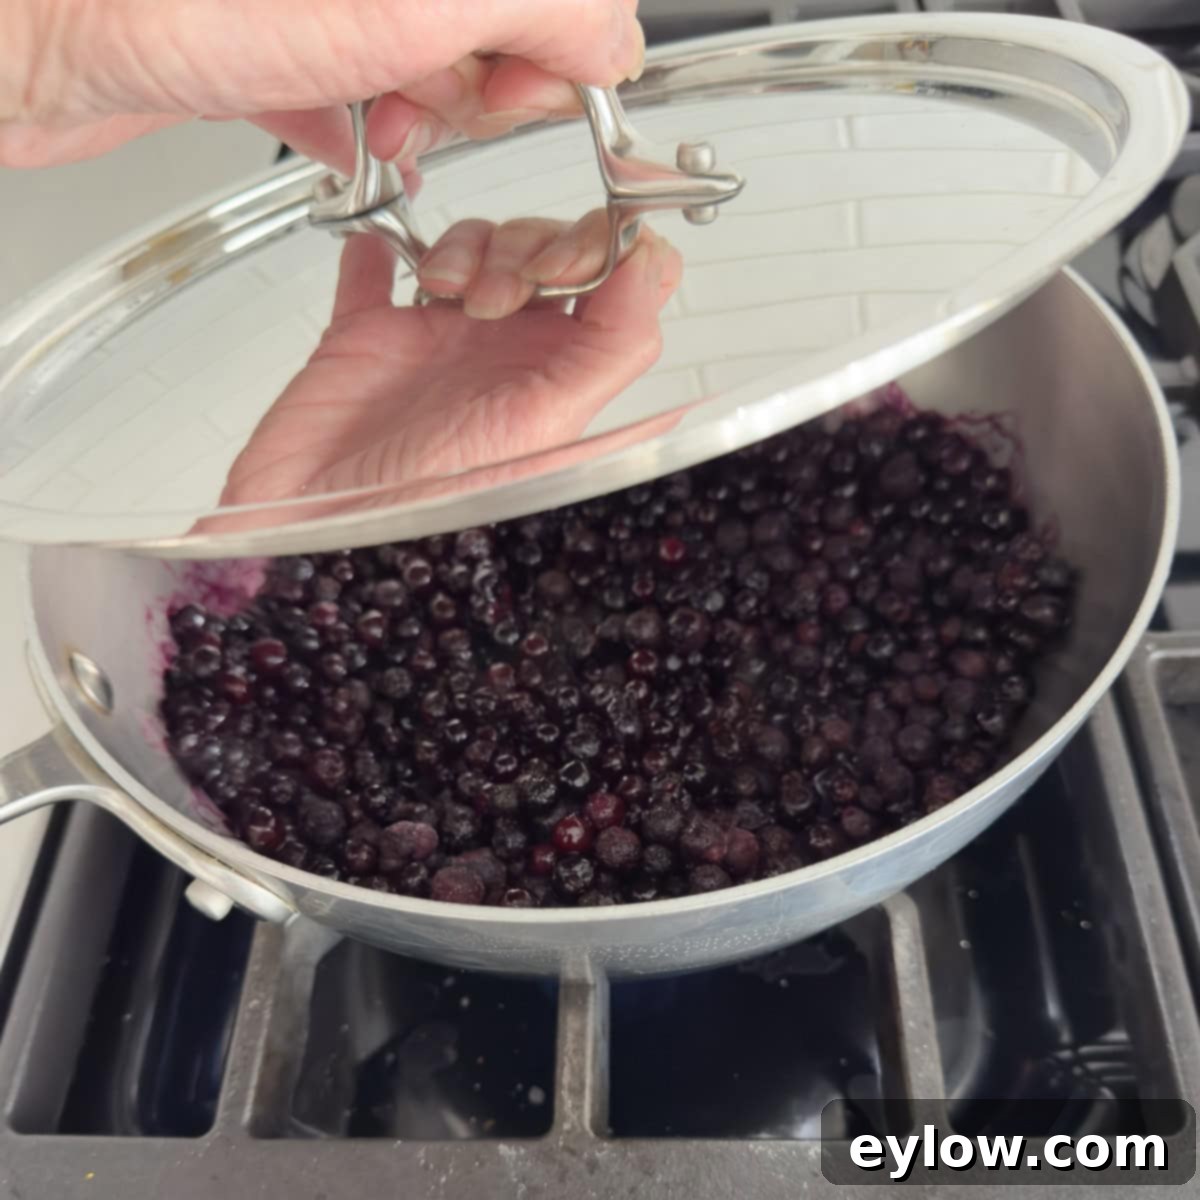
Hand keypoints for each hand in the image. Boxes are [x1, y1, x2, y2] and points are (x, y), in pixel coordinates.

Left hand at [0, 0, 643, 170]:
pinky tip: (342, 138)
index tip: (536, 91)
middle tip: (442, 104)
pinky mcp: (260, 42)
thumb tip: (612, 44)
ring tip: (384, 129)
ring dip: (416, 115)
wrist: (34, 30)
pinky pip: (340, 90)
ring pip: (412, 64)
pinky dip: (354, 127)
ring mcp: (312, 3)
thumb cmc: (189, 1)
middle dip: (477, 83)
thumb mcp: (420, 1)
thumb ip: (543, 8)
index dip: (553, 42)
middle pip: (480, 26)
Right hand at [216, 219, 680, 517]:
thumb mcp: (547, 433)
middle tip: (493, 299)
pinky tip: (382, 258)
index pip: (618, 282)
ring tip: (442, 292)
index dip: (604, 248)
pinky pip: (379, 264)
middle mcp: (509, 354)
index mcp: (559, 377)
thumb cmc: (431, 511)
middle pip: (545, 248)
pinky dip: (380, 245)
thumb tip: (651, 266)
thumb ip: (612, 349)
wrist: (322, 532)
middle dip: (525, 248)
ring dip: (465, 246)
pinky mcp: (371, 333)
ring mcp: (440, 339)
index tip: (568, 262)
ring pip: (476, 243)